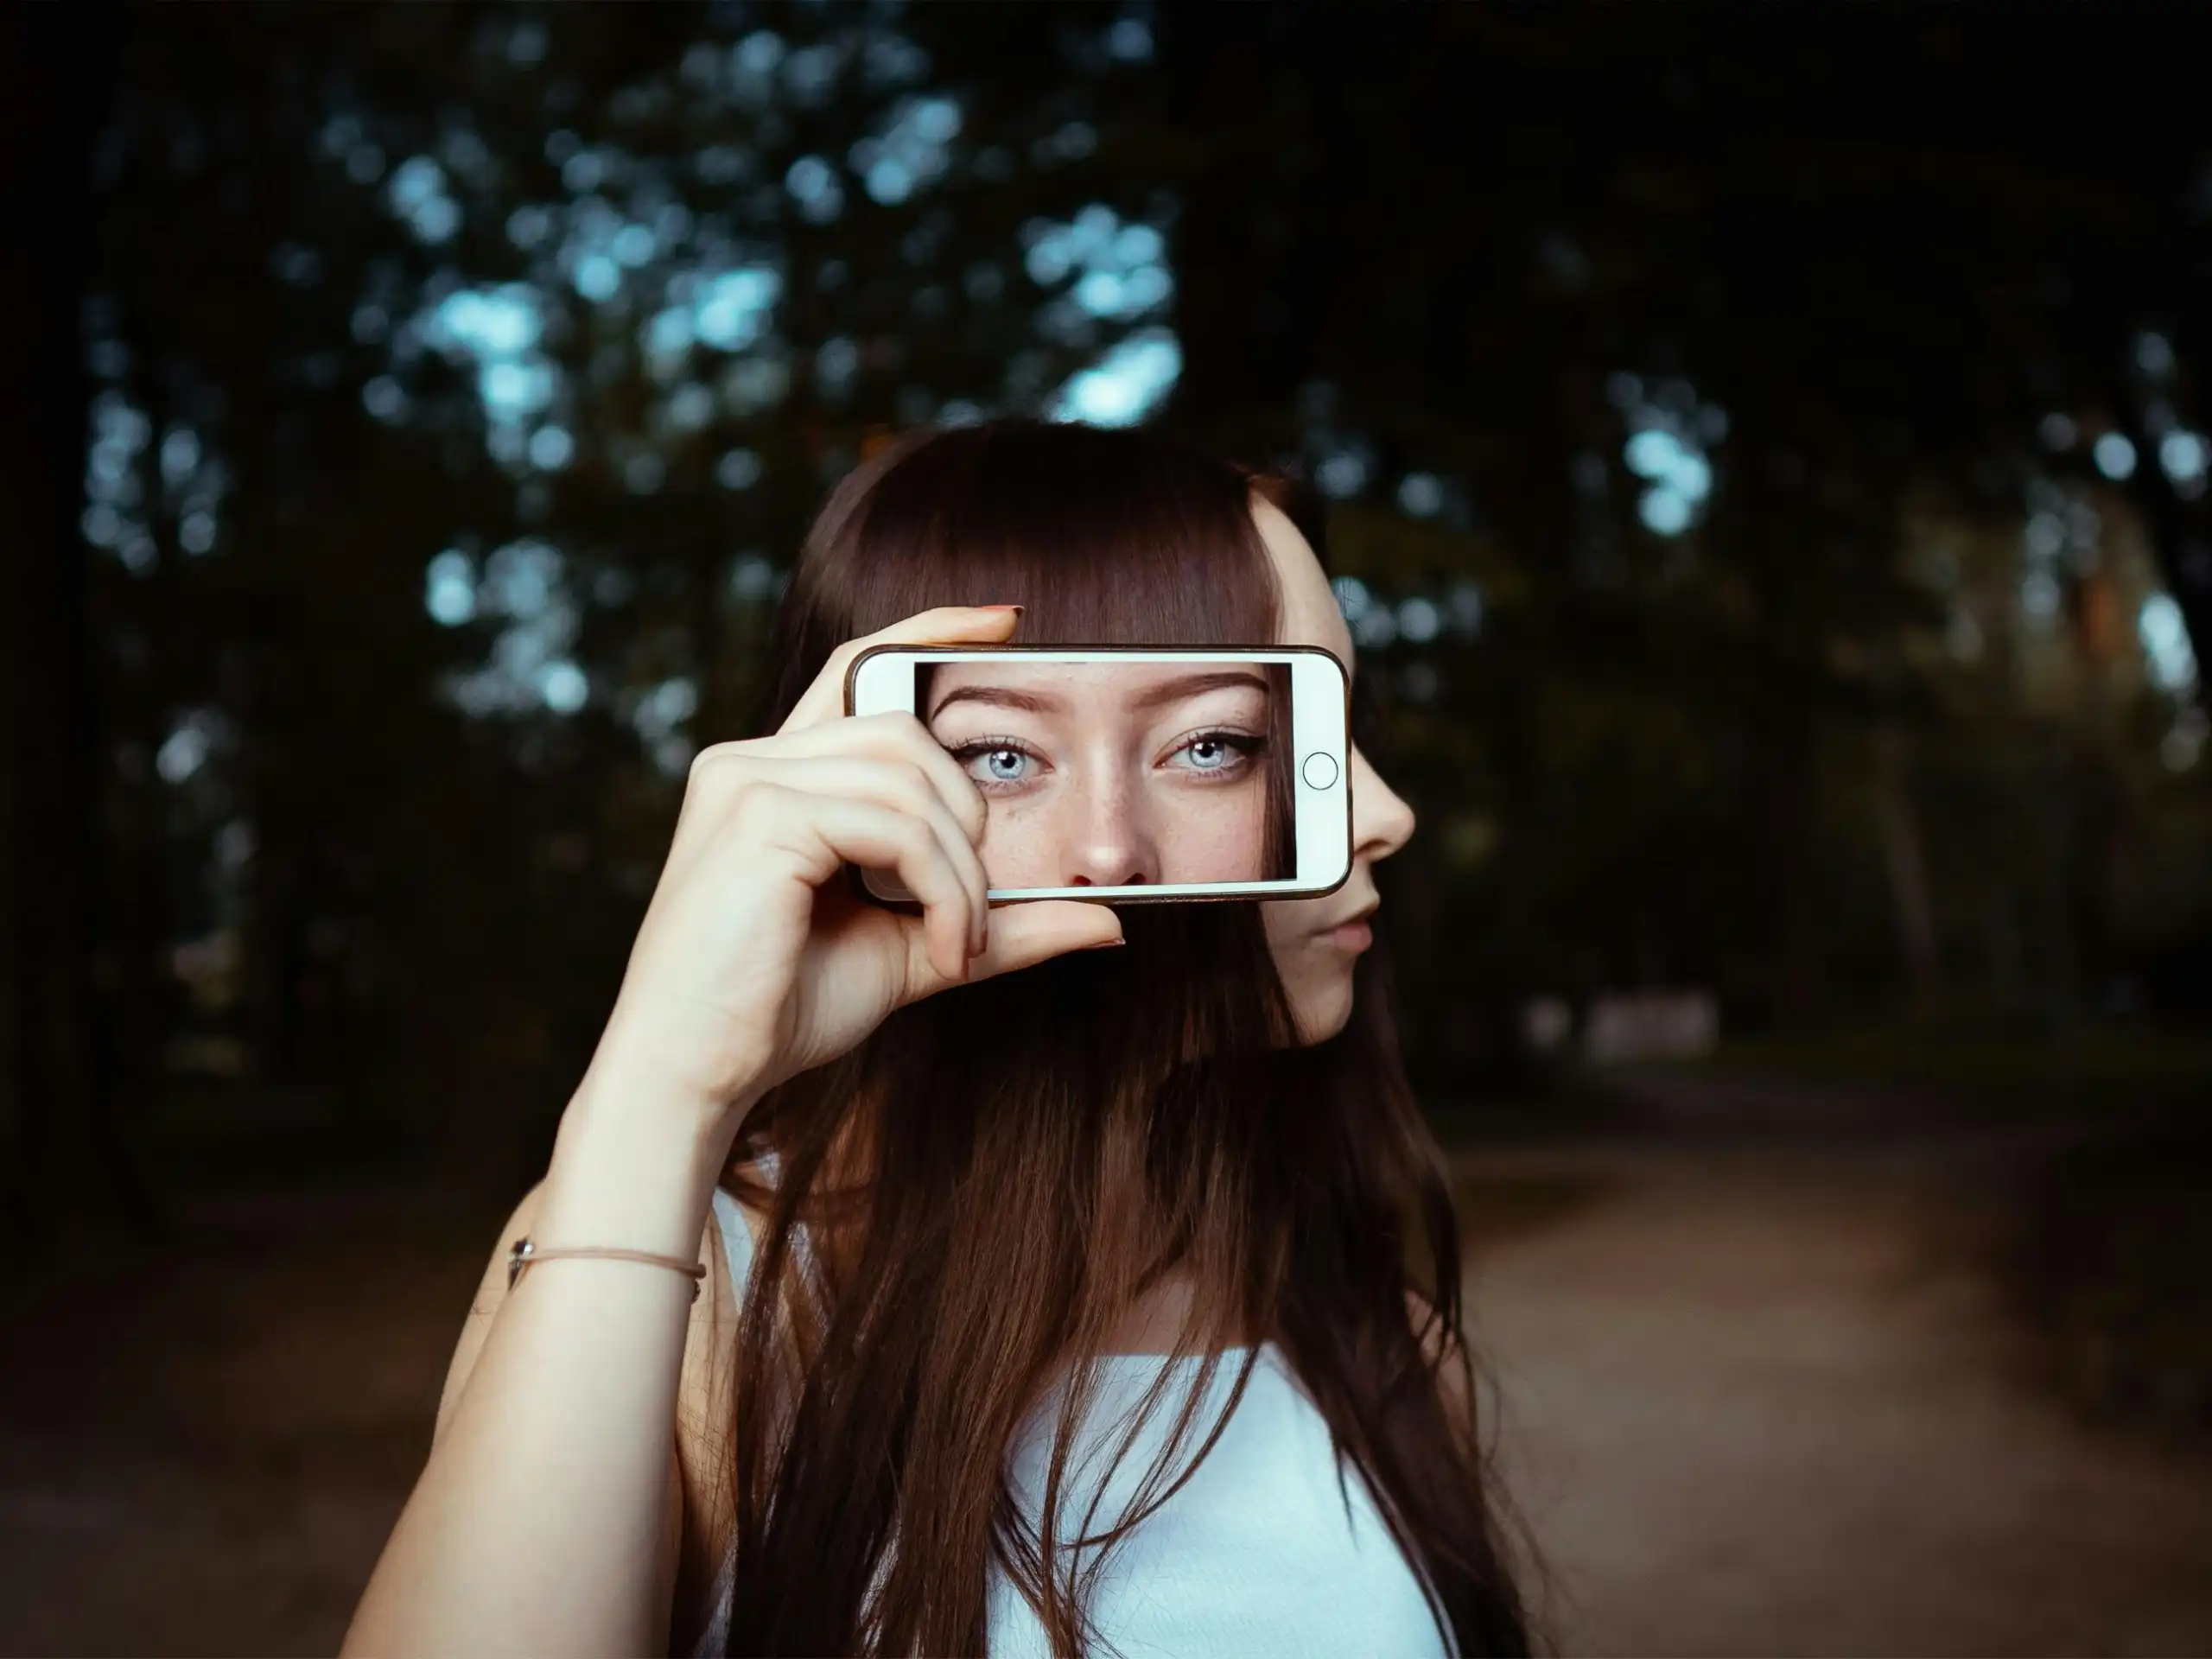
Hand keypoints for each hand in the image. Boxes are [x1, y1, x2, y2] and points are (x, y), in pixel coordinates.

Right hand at [580, 605, 1123, 1146]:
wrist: (694, 1075)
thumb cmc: (781, 1010)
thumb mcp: (909, 951)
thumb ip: (994, 924)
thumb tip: (1108, 918)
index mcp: (772, 776)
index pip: (854, 669)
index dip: (928, 631)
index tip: (1005, 622)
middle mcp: (750, 761)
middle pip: (904, 734)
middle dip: (968, 820)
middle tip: (974, 917)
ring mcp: (748, 781)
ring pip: (909, 782)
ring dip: (960, 872)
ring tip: (957, 944)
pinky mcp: (760, 817)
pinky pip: (894, 826)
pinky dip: (941, 888)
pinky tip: (941, 947)